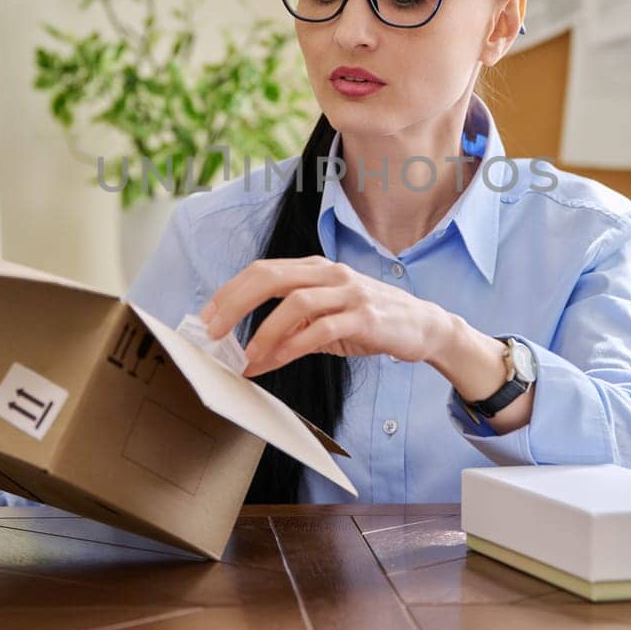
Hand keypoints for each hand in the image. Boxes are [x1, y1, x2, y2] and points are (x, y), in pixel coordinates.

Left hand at [201, 255, 455, 377]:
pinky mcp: (365, 317)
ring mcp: (348, 293)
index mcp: (314, 268)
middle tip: (213, 332)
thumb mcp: (326, 318)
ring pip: (295, 302)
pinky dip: (294, 346)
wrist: (424, 326)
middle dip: (235, 303)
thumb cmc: (370, 321)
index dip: (230, 292)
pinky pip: (322, 329)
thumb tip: (249, 351)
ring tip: (246, 357)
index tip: (206, 317)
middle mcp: (329, 274)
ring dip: (264, 331)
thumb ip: (291, 326)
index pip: (262, 270)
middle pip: (270, 276)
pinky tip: (278, 361)